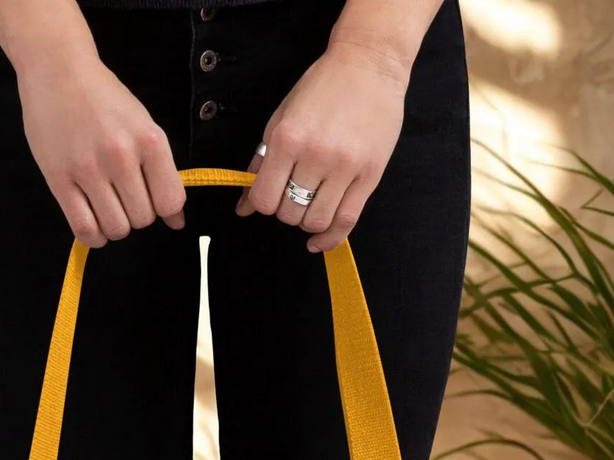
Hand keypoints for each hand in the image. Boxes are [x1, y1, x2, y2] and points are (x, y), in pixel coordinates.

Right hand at [17, 48, 184, 246]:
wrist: (58, 69)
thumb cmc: (104, 99)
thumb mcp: (143, 126)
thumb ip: (162, 173)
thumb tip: (177, 222)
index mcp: (149, 140)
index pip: (170, 201)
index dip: (162, 208)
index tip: (150, 196)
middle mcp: (121, 156)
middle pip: (142, 219)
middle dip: (136, 214)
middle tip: (122, 195)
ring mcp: (88, 169)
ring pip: (116, 228)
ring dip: (114, 225)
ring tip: (106, 205)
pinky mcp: (59, 179)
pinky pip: (84, 229)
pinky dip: (93, 236)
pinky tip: (92, 221)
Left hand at [236, 38, 410, 252]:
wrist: (369, 64)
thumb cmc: (322, 88)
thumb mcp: (282, 118)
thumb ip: (262, 163)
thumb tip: (244, 207)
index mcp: (287, 139)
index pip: (264, 199)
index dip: (264, 203)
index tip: (271, 195)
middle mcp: (315, 156)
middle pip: (289, 213)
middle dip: (287, 210)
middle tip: (294, 193)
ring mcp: (344, 168)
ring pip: (315, 221)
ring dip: (307, 221)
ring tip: (311, 204)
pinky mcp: (369, 176)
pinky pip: (346, 222)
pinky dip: (329, 239)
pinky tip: (319, 241)